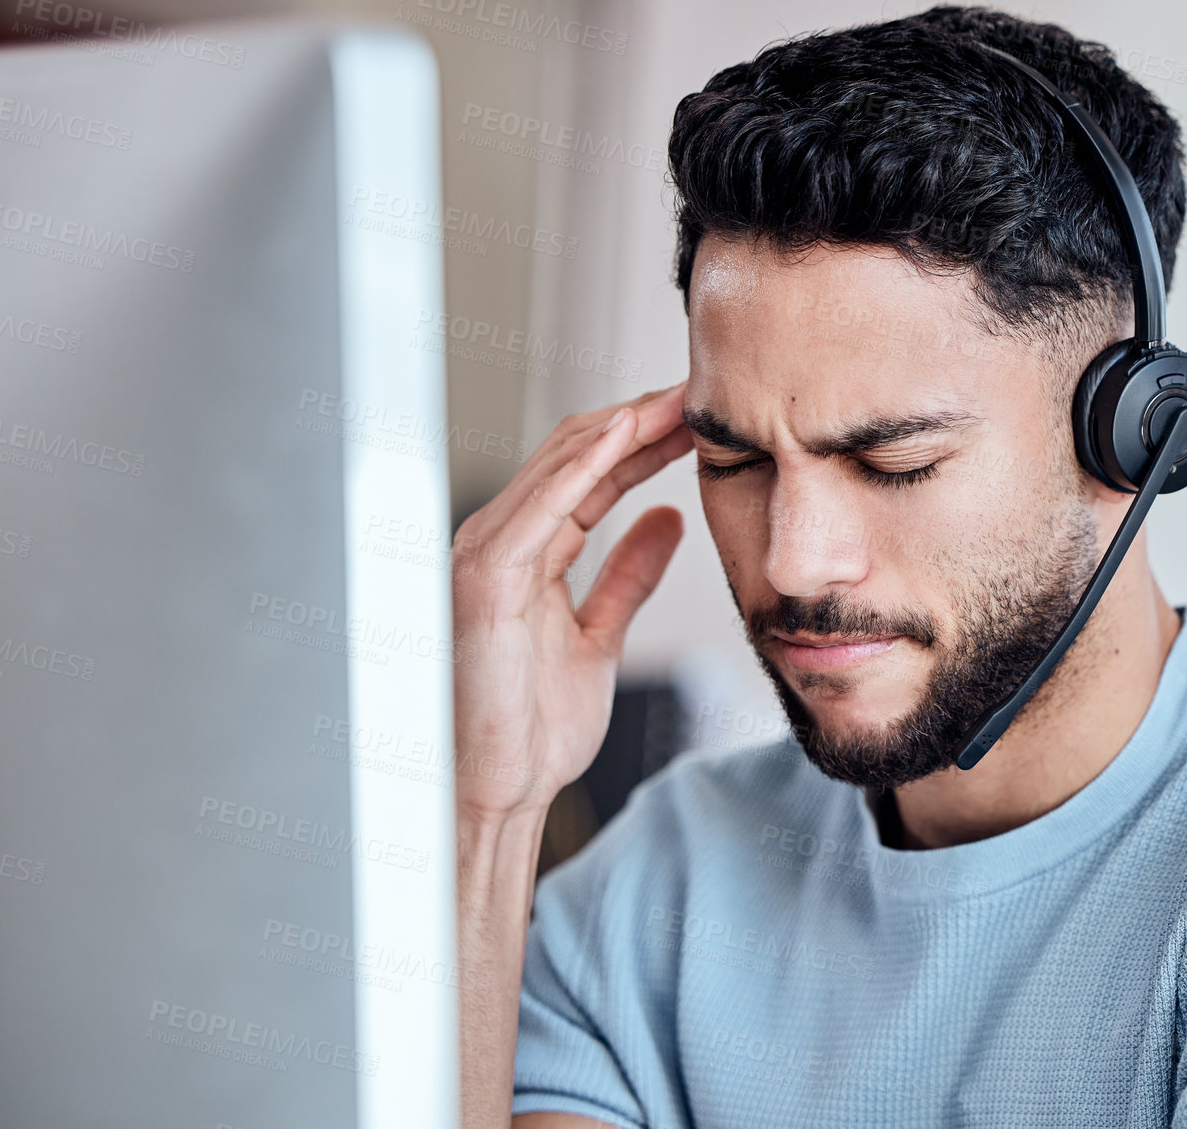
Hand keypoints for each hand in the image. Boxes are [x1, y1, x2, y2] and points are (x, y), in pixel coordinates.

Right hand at [450, 382, 691, 824]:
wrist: (499, 792)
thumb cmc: (531, 727)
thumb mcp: (598, 635)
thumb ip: (627, 574)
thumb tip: (665, 519)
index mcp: (525, 553)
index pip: (591, 474)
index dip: (646, 440)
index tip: (702, 418)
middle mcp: (498, 542)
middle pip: (575, 456)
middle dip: (640, 419)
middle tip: (701, 393)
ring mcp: (484, 555)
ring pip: (558, 466)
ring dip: (622, 426)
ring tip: (678, 399)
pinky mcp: (485, 578)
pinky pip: (539, 507)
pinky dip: (582, 465)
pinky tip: (625, 435)